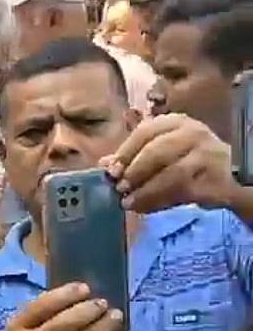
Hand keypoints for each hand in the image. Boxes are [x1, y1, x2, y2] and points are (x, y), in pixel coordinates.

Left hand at [103, 113, 235, 212]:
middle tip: (119, 188)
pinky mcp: (215, 180)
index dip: (125, 153)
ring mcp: (208, 155)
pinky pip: (183, 192)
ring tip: (129, 203)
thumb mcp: (161, 152)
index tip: (110, 172)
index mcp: (175, 122)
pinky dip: (159, 202)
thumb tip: (103, 165)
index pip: (145, 132)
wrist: (228, 174)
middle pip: (157, 152)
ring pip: (171, 174)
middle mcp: (194, 133)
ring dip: (145, 191)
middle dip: (134, 172)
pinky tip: (145, 208)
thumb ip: (132, 157)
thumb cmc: (186, 160)